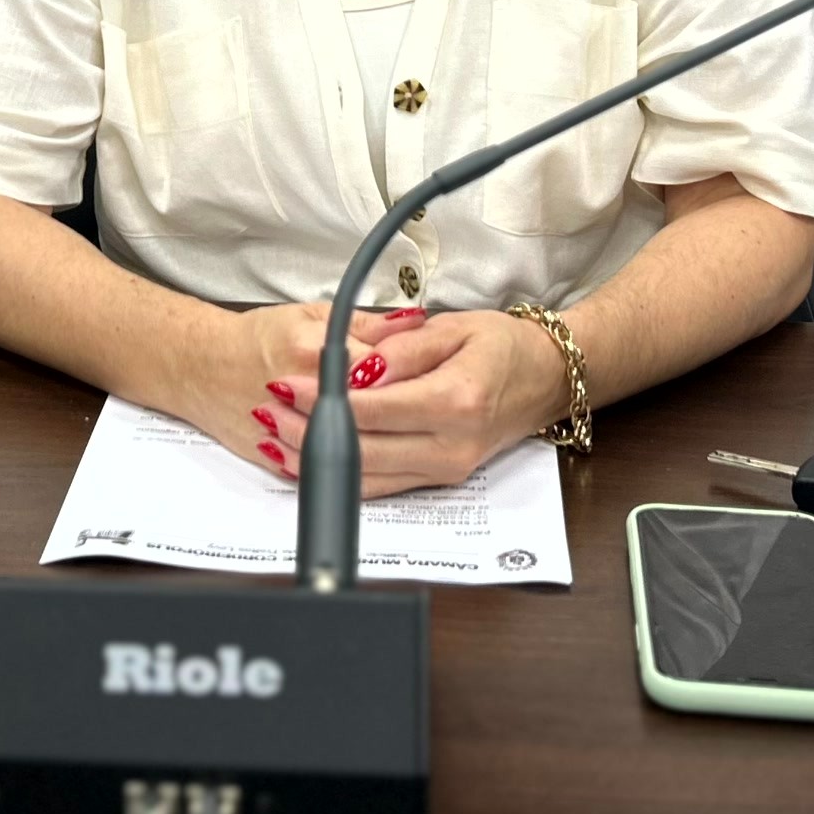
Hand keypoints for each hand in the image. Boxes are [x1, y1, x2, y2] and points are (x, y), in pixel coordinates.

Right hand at [197, 300, 420, 478]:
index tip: (430, 370)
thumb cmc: (256, 338)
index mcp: (311, 354)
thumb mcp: (313, 316)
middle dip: (405, 409)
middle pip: (375, 413)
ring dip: (385, 439)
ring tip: (401, 424)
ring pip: (356, 449)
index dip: (413, 372)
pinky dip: (355, 463)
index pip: (384, 369)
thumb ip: (369, 324)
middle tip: (423, 400)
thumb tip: (418, 320)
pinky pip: (330, 471)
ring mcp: (291, 434)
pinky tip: (375, 450)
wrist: (203, 367)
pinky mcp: (283, 461)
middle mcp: (302, 397)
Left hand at [255, 308, 566, 495]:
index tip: (285, 383)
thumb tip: (360, 369)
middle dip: (307, 431)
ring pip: (366, 476)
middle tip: (267, 408)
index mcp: (456, 402)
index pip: (373, 408)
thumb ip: (404, 349)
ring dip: (315, 459)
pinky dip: (340, 475)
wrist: (546, 379)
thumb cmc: (502, 347)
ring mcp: (446, 469)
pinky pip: (381, 486)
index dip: (322, 399)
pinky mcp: (440, 480)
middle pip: (362, 449)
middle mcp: (451, 446)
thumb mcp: (455, 328)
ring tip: (274, 432)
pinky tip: (307, 459)